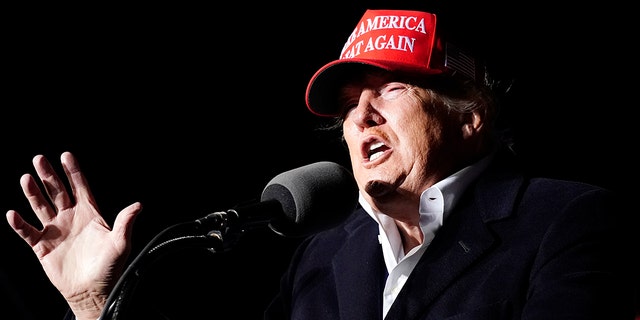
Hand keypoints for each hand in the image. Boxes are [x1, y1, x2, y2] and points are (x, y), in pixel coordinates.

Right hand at [6, 151, 141, 319]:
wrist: (92, 290)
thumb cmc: (109, 267)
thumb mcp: (121, 243)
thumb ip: (126, 222)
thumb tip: (138, 205)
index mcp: (89, 214)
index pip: (80, 187)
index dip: (73, 172)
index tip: (66, 155)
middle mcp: (70, 218)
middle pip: (57, 192)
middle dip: (49, 176)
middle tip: (39, 159)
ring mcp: (55, 231)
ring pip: (41, 206)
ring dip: (33, 193)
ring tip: (26, 178)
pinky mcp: (42, 246)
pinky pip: (28, 232)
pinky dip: (19, 224)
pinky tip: (13, 214)